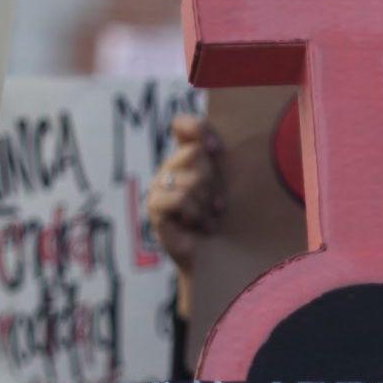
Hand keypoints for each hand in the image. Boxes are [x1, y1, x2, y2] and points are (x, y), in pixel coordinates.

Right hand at [146, 115, 224, 316]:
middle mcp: (169, 168)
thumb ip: (223, 162)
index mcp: (186, 156)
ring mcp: (158, 187)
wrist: (214, 258)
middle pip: (194, 153)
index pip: (183, 124)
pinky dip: (195, 214)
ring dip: (206, 204)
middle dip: (213, 182)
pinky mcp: (155, 208)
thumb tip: (217, 143)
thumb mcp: (228, 186)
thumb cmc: (226, 220)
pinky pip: (178, 198)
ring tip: (208, 218)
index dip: (200, 129)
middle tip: (216, 204)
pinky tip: (198, 226)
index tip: (218, 149)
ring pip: (191, 179)